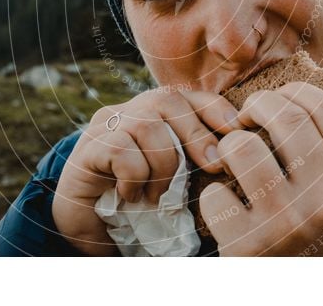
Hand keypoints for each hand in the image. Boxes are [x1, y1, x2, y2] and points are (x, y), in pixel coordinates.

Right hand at [52, 88, 241, 255]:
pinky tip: (130, 195)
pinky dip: (134, 177)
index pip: (188, 96)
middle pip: (168, 101)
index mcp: (154, 114)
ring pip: (148, 126)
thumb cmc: (136, 203)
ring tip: (158, 196)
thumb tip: (233, 158)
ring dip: (163, 166)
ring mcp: (105, 126)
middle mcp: (129, 111)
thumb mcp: (172, 179)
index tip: (238, 130)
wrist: (84, 227)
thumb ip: (193, 162)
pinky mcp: (87, 148)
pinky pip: (121, 150)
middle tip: (213, 167)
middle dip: (198, 134)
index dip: (216, 108)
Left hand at [198, 81, 322, 255]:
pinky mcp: (248, 247)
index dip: (295, 92)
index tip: (278, 99)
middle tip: (246, 120)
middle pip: (284, 116)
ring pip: (242, 147)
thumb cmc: (322, 249)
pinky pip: (214, 193)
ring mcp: (287, 223)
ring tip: (231, 163)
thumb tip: (295, 99)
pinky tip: (225, 211)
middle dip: (257, 107)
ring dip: (228, 148)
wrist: (310, 303)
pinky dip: (212, 198)